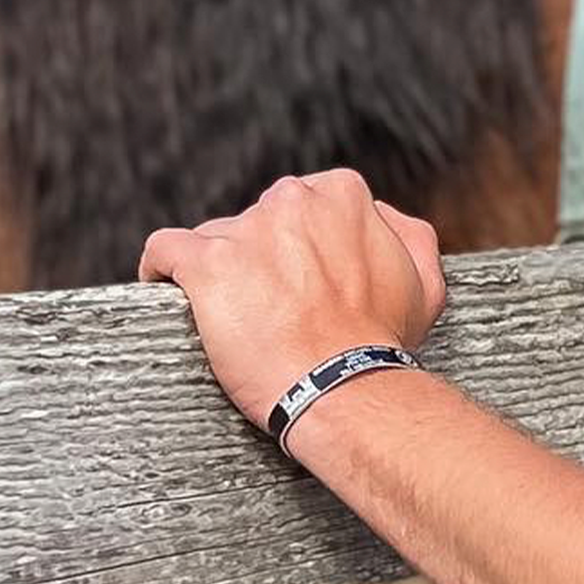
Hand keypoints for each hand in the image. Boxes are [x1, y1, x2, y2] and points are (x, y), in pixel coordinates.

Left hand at [138, 170, 446, 426]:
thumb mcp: (423, 282)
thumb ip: (404, 235)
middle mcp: (291, 201)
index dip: (300, 246)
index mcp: (341, 196)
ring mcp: (246, 230)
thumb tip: (380, 218)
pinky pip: (164, 250)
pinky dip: (160, 269)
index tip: (300, 280)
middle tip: (270, 307)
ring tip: (231, 318)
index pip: (304, 206)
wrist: (346, 388)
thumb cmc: (382, 344)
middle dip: (259, 258)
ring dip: (220, 273)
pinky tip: (165, 288)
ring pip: (214, 238)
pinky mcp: (206, 263)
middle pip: (256, 221)